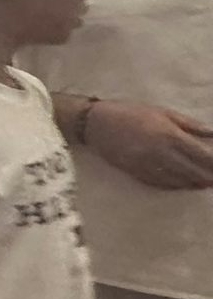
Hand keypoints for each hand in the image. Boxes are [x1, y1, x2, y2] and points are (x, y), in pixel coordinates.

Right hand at [85, 101, 212, 189]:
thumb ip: (189, 124)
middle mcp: (161, 154)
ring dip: (194, 184)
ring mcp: (149, 166)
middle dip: (208, 177)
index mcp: (170, 135)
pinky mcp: (137, 173)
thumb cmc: (131, 113)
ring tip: (205, 184)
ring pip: (179, 181)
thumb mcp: (162, 112)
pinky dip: (176, 185)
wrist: (96, 124)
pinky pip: (161, 183)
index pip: (202, 155)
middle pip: (193, 172)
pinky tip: (184, 185)